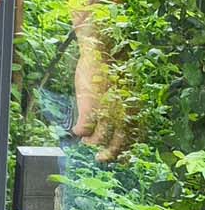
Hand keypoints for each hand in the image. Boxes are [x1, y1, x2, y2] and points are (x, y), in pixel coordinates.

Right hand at [71, 35, 129, 161]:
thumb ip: (123, 107)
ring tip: (84, 139)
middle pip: (119, 143)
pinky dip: (78, 131)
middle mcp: (123, 113)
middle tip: (100, 158)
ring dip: (89, 141)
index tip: (119, 155)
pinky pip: (82, 128)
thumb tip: (117, 122)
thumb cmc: (114, 68)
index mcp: (134, 110)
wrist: (103, 50)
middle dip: (109, 154)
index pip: (133, 137)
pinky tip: (76, 130)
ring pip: (98, 138)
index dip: (125, 149)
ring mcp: (106, 111)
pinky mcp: (89, 106)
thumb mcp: (124, 90)